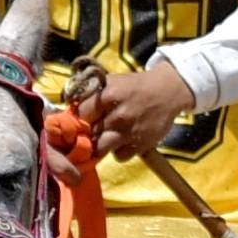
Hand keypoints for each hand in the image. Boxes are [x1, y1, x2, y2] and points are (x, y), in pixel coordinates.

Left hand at [82, 61, 196, 162]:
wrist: (168, 92)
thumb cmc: (136, 86)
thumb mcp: (113, 81)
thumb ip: (92, 92)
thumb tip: (70, 103)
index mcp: (110, 95)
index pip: (81, 112)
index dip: (79, 116)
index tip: (82, 117)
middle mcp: (118, 115)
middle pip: (89, 132)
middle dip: (88, 132)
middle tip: (92, 128)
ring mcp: (129, 132)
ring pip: (100, 148)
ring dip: (100, 144)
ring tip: (104, 138)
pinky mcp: (140, 144)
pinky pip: (119, 156)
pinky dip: (118, 151)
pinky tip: (122, 142)